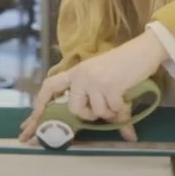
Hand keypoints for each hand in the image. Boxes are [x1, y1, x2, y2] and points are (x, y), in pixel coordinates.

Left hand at [18, 31, 166, 143]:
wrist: (143, 50)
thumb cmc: (124, 64)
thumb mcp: (103, 77)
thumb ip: (97, 97)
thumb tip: (104, 125)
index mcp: (76, 72)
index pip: (50, 86)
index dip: (40, 104)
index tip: (31, 121)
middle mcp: (81, 75)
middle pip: (75, 108)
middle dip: (89, 114)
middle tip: (104, 109)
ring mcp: (94, 81)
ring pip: (96, 112)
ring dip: (110, 112)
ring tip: (119, 100)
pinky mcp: (109, 87)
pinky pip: (112, 110)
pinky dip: (122, 111)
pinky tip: (126, 100)